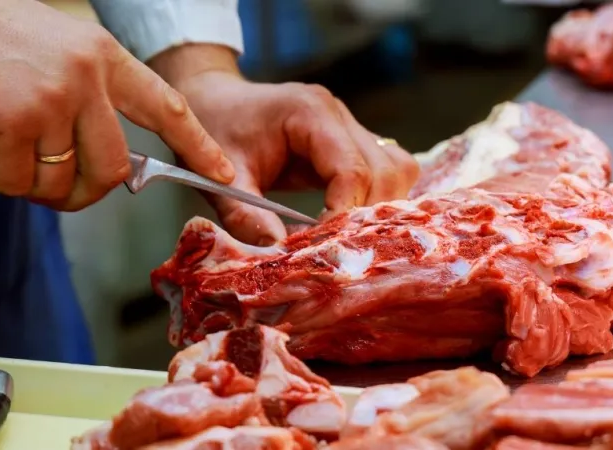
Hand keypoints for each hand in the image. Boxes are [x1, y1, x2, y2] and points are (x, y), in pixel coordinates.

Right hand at [0, 0, 234, 210]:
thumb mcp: (53, 49)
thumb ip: (85, 98)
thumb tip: (100, 167)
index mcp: (102, 56)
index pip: (166, 107)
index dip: (198, 146)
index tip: (224, 176)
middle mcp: (86, 79)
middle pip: (113, 170)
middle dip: (83, 192)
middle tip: (47, 182)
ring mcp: (51, 101)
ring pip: (60, 183)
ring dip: (24, 180)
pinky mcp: (12, 126)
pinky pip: (12, 183)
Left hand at [150, 45, 419, 244]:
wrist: (214, 101)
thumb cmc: (214, 130)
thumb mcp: (221, 178)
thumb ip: (245, 215)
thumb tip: (277, 253)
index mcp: (311, 113)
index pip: (351, 169)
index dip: (344, 214)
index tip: (325, 248)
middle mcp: (340, 116)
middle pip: (386, 171)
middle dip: (367, 216)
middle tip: (338, 250)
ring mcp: (352, 127)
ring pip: (397, 170)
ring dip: (380, 209)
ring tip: (348, 238)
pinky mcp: (354, 142)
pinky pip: (388, 171)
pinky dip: (379, 200)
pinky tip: (353, 224)